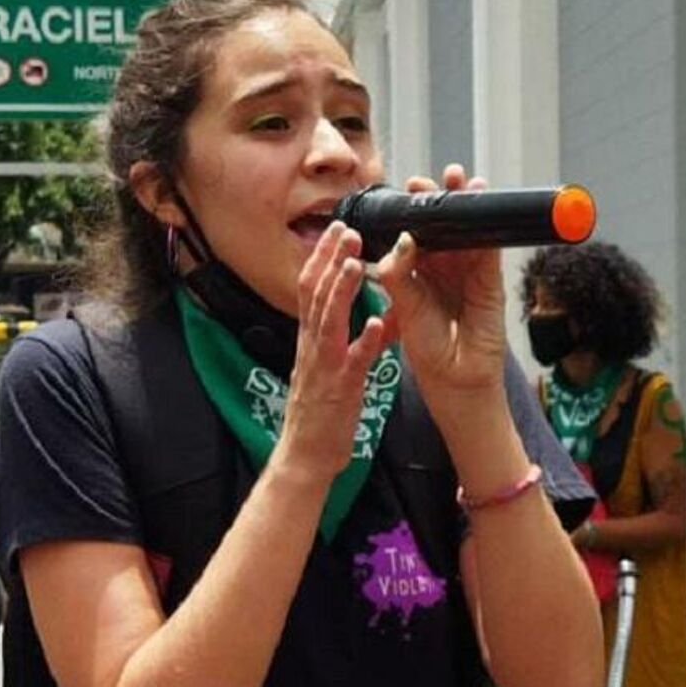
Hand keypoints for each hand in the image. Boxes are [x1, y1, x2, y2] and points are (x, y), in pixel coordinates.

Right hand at [274, 221, 387, 484]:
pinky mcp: (340, 390)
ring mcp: (325, 366)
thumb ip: (353, 340)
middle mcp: (313, 346)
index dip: (324, 257)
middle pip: (315, 293)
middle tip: (348, 229)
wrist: (305, 458)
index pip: (312, 288)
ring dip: (343, 290)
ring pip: (329, 320)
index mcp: (311, 339)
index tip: (339, 229)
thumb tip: (380, 315)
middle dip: (331, 259)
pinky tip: (378, 323)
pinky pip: (353, 362)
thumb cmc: (322, 413)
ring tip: (357, 262)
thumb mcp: (336, 369)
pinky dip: (364, 341)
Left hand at [372, 165, 507, 412]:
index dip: (412, 212)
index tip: (405, 190)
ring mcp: (469, 274)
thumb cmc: (429, 350)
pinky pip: (489, 248)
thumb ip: (400, 273)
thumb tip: (403, 238)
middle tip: (434, 179)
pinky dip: (488, 227)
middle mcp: (443, 269)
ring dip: (466, 205)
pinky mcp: (490, 281)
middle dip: (440, 200)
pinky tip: (482, 204)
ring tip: (461, 179)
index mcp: (418, 273)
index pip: (416, 234)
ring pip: (468, 231)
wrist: (457, 382)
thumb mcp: (405, 308)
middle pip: (443, 226)